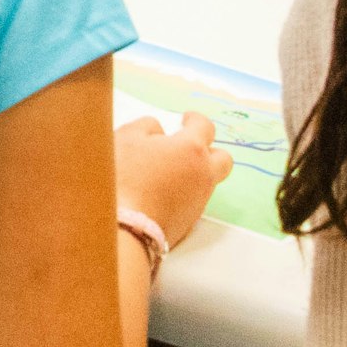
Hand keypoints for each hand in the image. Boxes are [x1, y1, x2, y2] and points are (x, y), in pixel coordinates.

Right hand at [116, 111, 231, 248]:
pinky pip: (192, 201)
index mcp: (192, 149)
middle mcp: (203, 175)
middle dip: (208, 150)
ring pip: (207, 182)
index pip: (206, 126)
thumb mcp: (126, 137)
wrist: (123, 227)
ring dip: (193, 173)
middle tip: (187, 147)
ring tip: (165, 171)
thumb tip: (158, 132)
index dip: (195, 119)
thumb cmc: (123, 177)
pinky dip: (182, 193)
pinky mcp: (188, 223)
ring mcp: (198, 202)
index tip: (185, 119)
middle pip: (222, 158)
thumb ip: (146, 126)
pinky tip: (158, 193)